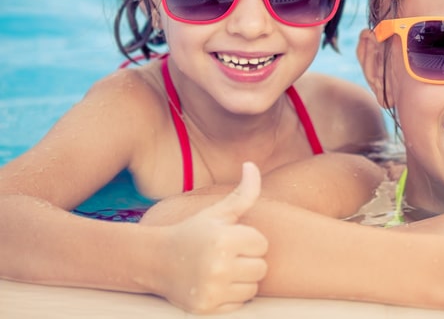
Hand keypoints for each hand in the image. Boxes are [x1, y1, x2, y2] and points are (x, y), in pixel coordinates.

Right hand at [156, 162, 268, 312]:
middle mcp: (218, 266)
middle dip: (248, 261)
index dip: (249, 241)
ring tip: (222, 269)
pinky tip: (215, 284)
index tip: (231, 239)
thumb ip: (242, 192)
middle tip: (227, 255)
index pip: (262, 244)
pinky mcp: (206, 307)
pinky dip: (231, 296)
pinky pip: (239, 303)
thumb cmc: (193, 232)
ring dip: (241, 280)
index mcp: (224, 239)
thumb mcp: (217, 212)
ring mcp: (212, 289)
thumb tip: (251, 164)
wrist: (156, 261)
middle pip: (261, 268)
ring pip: (252, 288)